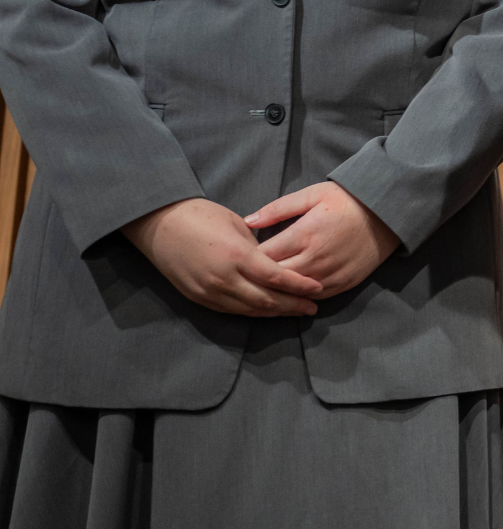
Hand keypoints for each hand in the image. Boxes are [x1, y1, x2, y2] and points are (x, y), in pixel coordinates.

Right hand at [122, 198, 322, 316]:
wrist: (158, 224)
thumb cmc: (201, 215)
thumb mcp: (237, 225)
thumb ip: (257, 248)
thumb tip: (275, 262)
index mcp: (237, 255)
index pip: (277, 277)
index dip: (299, 286)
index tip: (317, 289)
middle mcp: (224, 278)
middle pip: (266, 299)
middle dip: (292, 305)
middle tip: (312, 308)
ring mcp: (209, 291)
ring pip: (249, 310)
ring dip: (274, 313)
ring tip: (295, 312)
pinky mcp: (198, 298)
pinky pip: (231, 310)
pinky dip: (252, 312)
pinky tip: (266, 311)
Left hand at [245, 181, 401, 300]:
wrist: (387, 214)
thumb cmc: (347, 200)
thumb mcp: (312, 195)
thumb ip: (278, 208)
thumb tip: (248, 221)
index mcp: (304, 234)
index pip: (263, 257)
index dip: (247, 260)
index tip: (238, 259)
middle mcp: (315, 259)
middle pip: (274, 279)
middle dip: (257, 279)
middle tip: (243, 278)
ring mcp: (329, 274)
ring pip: (292, 293)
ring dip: (276, 292)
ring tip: (260, 290)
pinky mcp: (343, 283)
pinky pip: (313, 297)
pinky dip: (299, 298)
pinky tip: (288, 295)